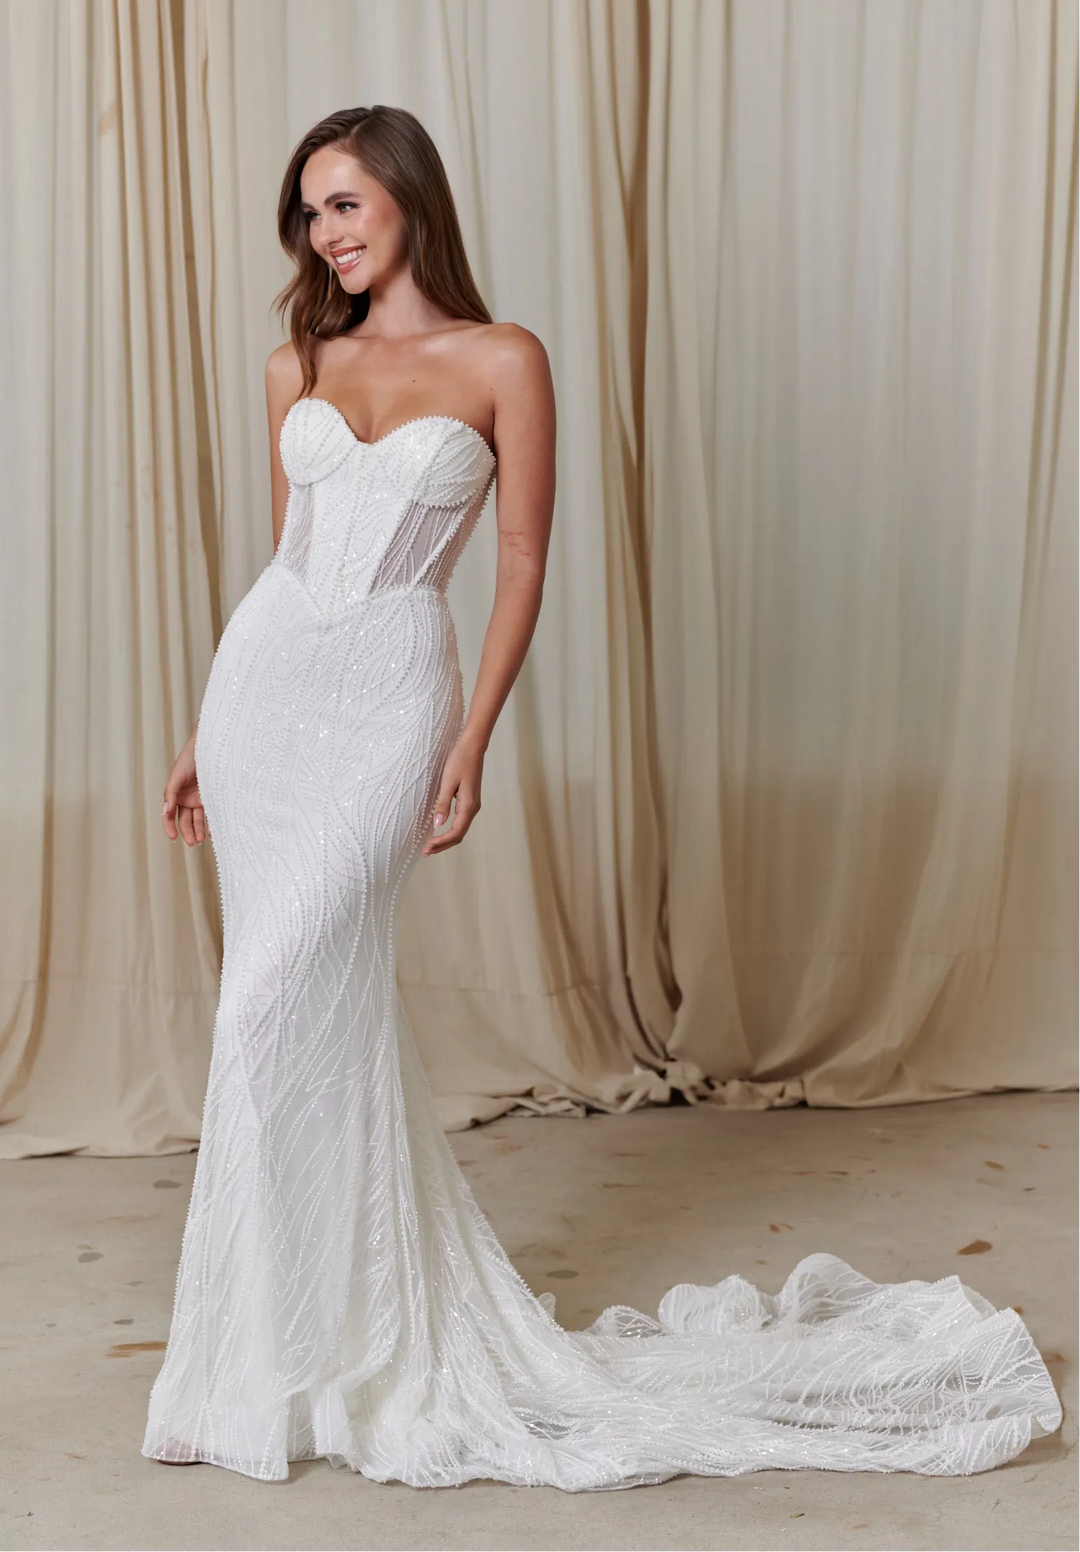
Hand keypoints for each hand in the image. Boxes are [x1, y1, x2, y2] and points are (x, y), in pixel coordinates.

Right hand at [162, 731, 207, 846]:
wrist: (209, 748)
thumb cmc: (190, 758)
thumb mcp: (177, 775)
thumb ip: (171, 793)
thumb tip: (166, 811)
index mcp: (174, 795)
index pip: (169, 815)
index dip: (169, 827)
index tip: (173, 837)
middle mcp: (186, 799)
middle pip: (184, 821)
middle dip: (187, 833)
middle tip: (193, 842)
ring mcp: (199, 800)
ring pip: (197, 820)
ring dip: (199, 831)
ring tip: (201, 840)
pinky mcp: (212, 799)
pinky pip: (210, 814)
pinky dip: (211, 824)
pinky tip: (212, 831)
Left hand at [423, 736, 483, 855]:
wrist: (473, 747)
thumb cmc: (460, 761)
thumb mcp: (448, 781)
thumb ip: (443, 803)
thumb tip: (437, 824)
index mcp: (469, 805)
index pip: (455, 832)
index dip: (441, 842)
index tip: (426, 847)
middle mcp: (473, 808)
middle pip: (459, 835)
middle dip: (443, 845)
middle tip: (425, 852)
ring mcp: (472, 805)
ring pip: (460, 830)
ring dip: (446, 839)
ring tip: (431, 846)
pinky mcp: (469, 801)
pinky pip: (460, 822)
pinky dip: (450, 830)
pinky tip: (439, 831)